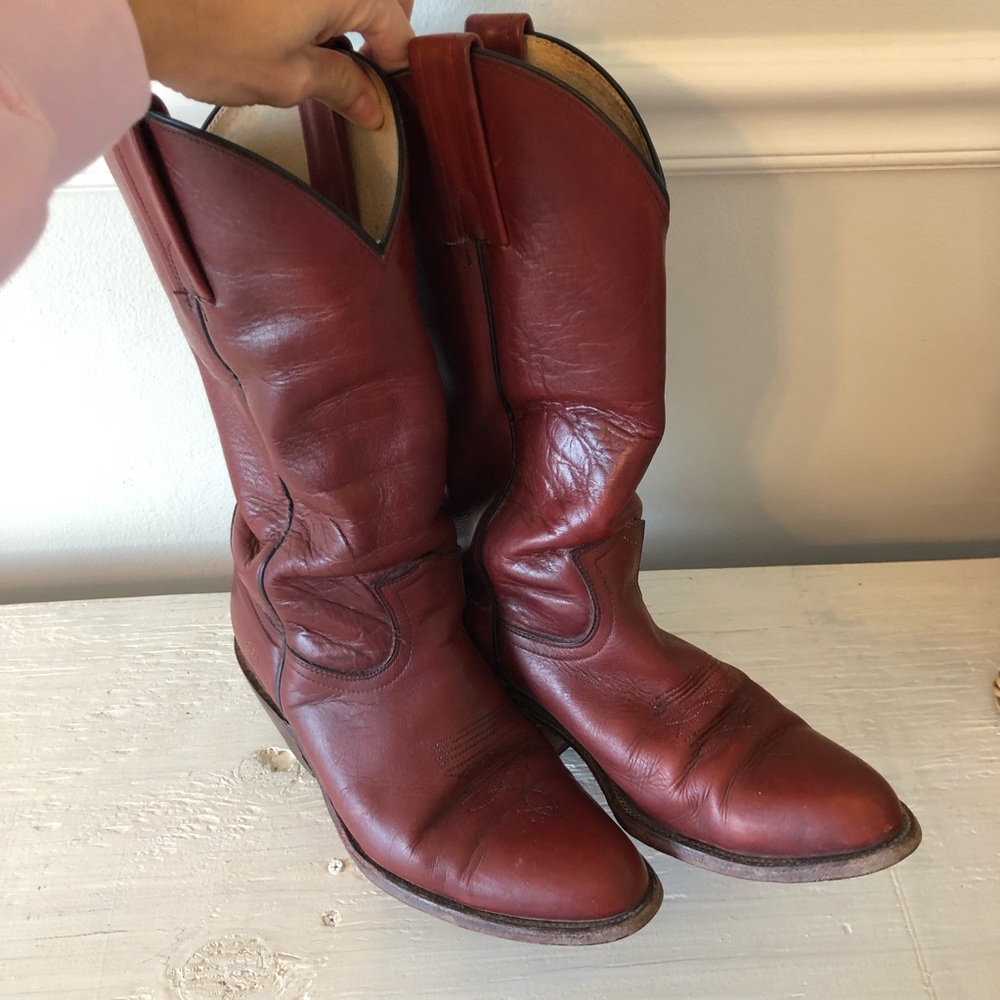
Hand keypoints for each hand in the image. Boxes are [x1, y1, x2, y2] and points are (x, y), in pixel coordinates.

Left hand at [126, 0, 414, 127]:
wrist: (137, 7)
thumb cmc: (203, 35)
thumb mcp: (288, 78)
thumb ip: (341, 86)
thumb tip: (370, 103)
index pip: (396, 26)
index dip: (393, 67)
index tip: (381, 93)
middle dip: (374, 28)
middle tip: (354, 71)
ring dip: (343, 15)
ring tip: (319, 48)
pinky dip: (308, 6)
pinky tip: (288, 24)